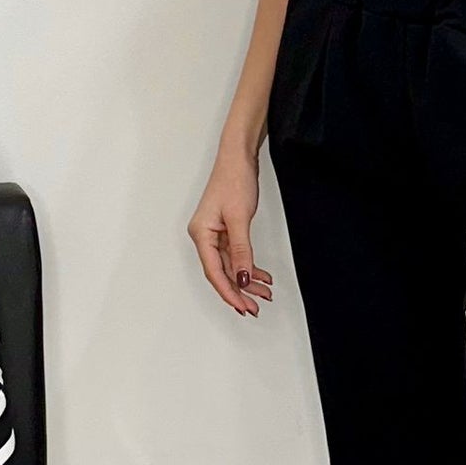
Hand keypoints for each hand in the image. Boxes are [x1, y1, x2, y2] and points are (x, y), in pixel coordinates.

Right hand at [187, 148, 274, 316]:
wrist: (239, 157)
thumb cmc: (233, 180)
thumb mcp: (239, 219)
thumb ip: (240, 251)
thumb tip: (240, 278)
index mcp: (201, 234)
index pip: (214, 272)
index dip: (229, 292)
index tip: (243, 306)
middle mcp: (205, 236)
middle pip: (222, 272)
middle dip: (240, 291)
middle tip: (255, 306)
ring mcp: (215, 234)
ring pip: (231, 265)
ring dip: (247, 280)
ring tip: (264, 293)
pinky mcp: (226, 230)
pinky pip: (236, 255)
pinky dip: (249, 266)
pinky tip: (261, 276)